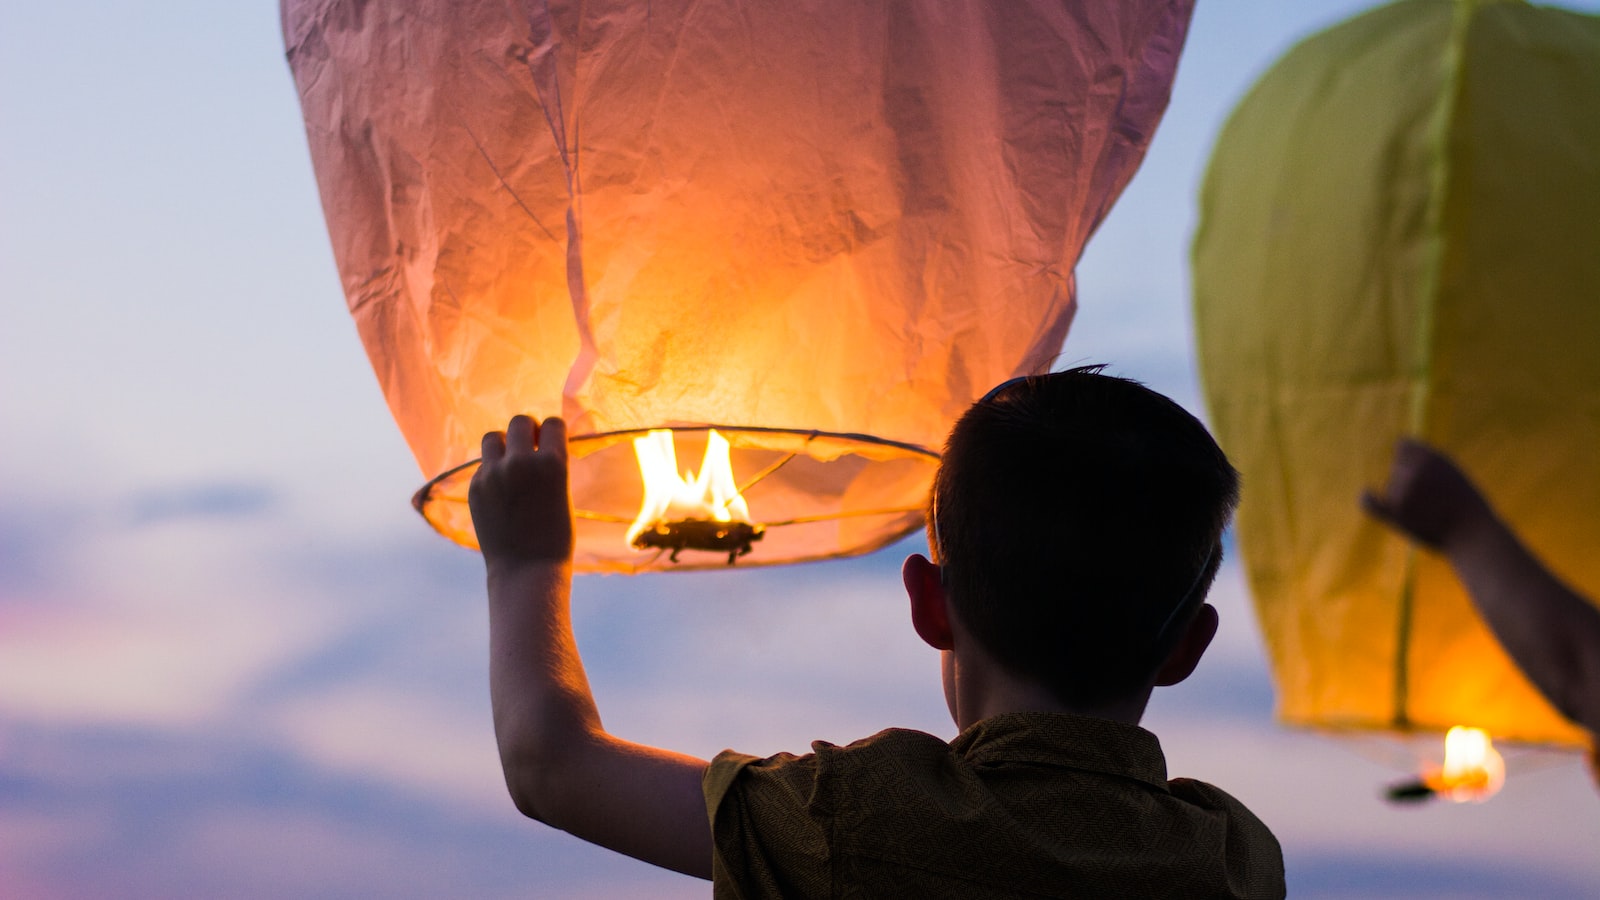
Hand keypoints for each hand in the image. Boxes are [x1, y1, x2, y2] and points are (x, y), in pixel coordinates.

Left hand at [469, 415, 574, 567]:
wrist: (527, 570)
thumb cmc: (555, 535)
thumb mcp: (562, 492)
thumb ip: (548, 465)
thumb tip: (535, 441)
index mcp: (553, 463)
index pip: (552, 423)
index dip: (552, 432)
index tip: (550, 442)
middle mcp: (522, 462)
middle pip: (519, 422)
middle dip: (526, 431)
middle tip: (529, 447)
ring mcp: (494, 474)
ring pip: (493, 437)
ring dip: (503, 444)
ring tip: (510, 463)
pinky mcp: (475, 487)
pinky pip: (483, 465)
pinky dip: (492, 471)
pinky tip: (500, 492)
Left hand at [1362, 439, 1492, 549]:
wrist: (1474, 535)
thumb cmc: (1468, 507)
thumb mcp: (1453, 473)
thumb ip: (1429, 463)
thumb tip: (1401, 452)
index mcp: (1432, 457)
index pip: (1403, 446)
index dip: (1406, 457)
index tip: (1412, 467)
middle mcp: (1415, 470)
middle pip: (1396, 467)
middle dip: (1406, 479)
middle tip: (1429, 498)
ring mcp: (1403, 491)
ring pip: (1391, 488)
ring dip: (1402, 498)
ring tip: (1427, 512)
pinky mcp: (1396, 513)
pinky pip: (1370, 503)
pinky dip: (1368, 500)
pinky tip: (1367, 494)